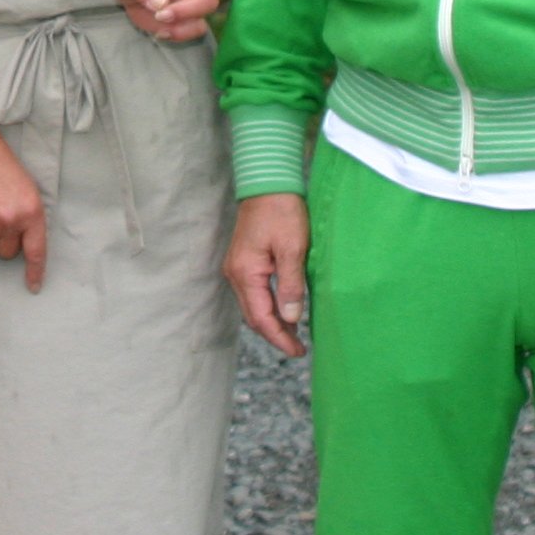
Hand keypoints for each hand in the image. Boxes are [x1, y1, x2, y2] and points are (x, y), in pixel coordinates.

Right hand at [0, 127, 47, 290]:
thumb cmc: (2, 167)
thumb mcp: (27, 190)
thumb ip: (28, 219)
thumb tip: (24, 248)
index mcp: (32, 212)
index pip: (36, 251)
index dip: (35, 272)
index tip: (33, 287)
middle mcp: (11, 221)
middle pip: (7, 254)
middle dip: (3, 241)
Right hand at [225, 193, 308, 357]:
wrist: (268, 183)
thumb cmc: (282, 211)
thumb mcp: (293, 249)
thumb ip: (291, 285)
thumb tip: (291, 318)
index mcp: (245, 273)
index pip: (261, 317)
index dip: (279, 338)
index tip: (298, 352)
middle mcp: (235, 273)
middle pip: (253, 316)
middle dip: (274, 334)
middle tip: (298, 348)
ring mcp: (237, 267)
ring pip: (253, 305)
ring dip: (271, 321)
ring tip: (294, 334)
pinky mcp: (243, 261)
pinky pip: (254, 293)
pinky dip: (268, 306)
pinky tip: (284, 309)